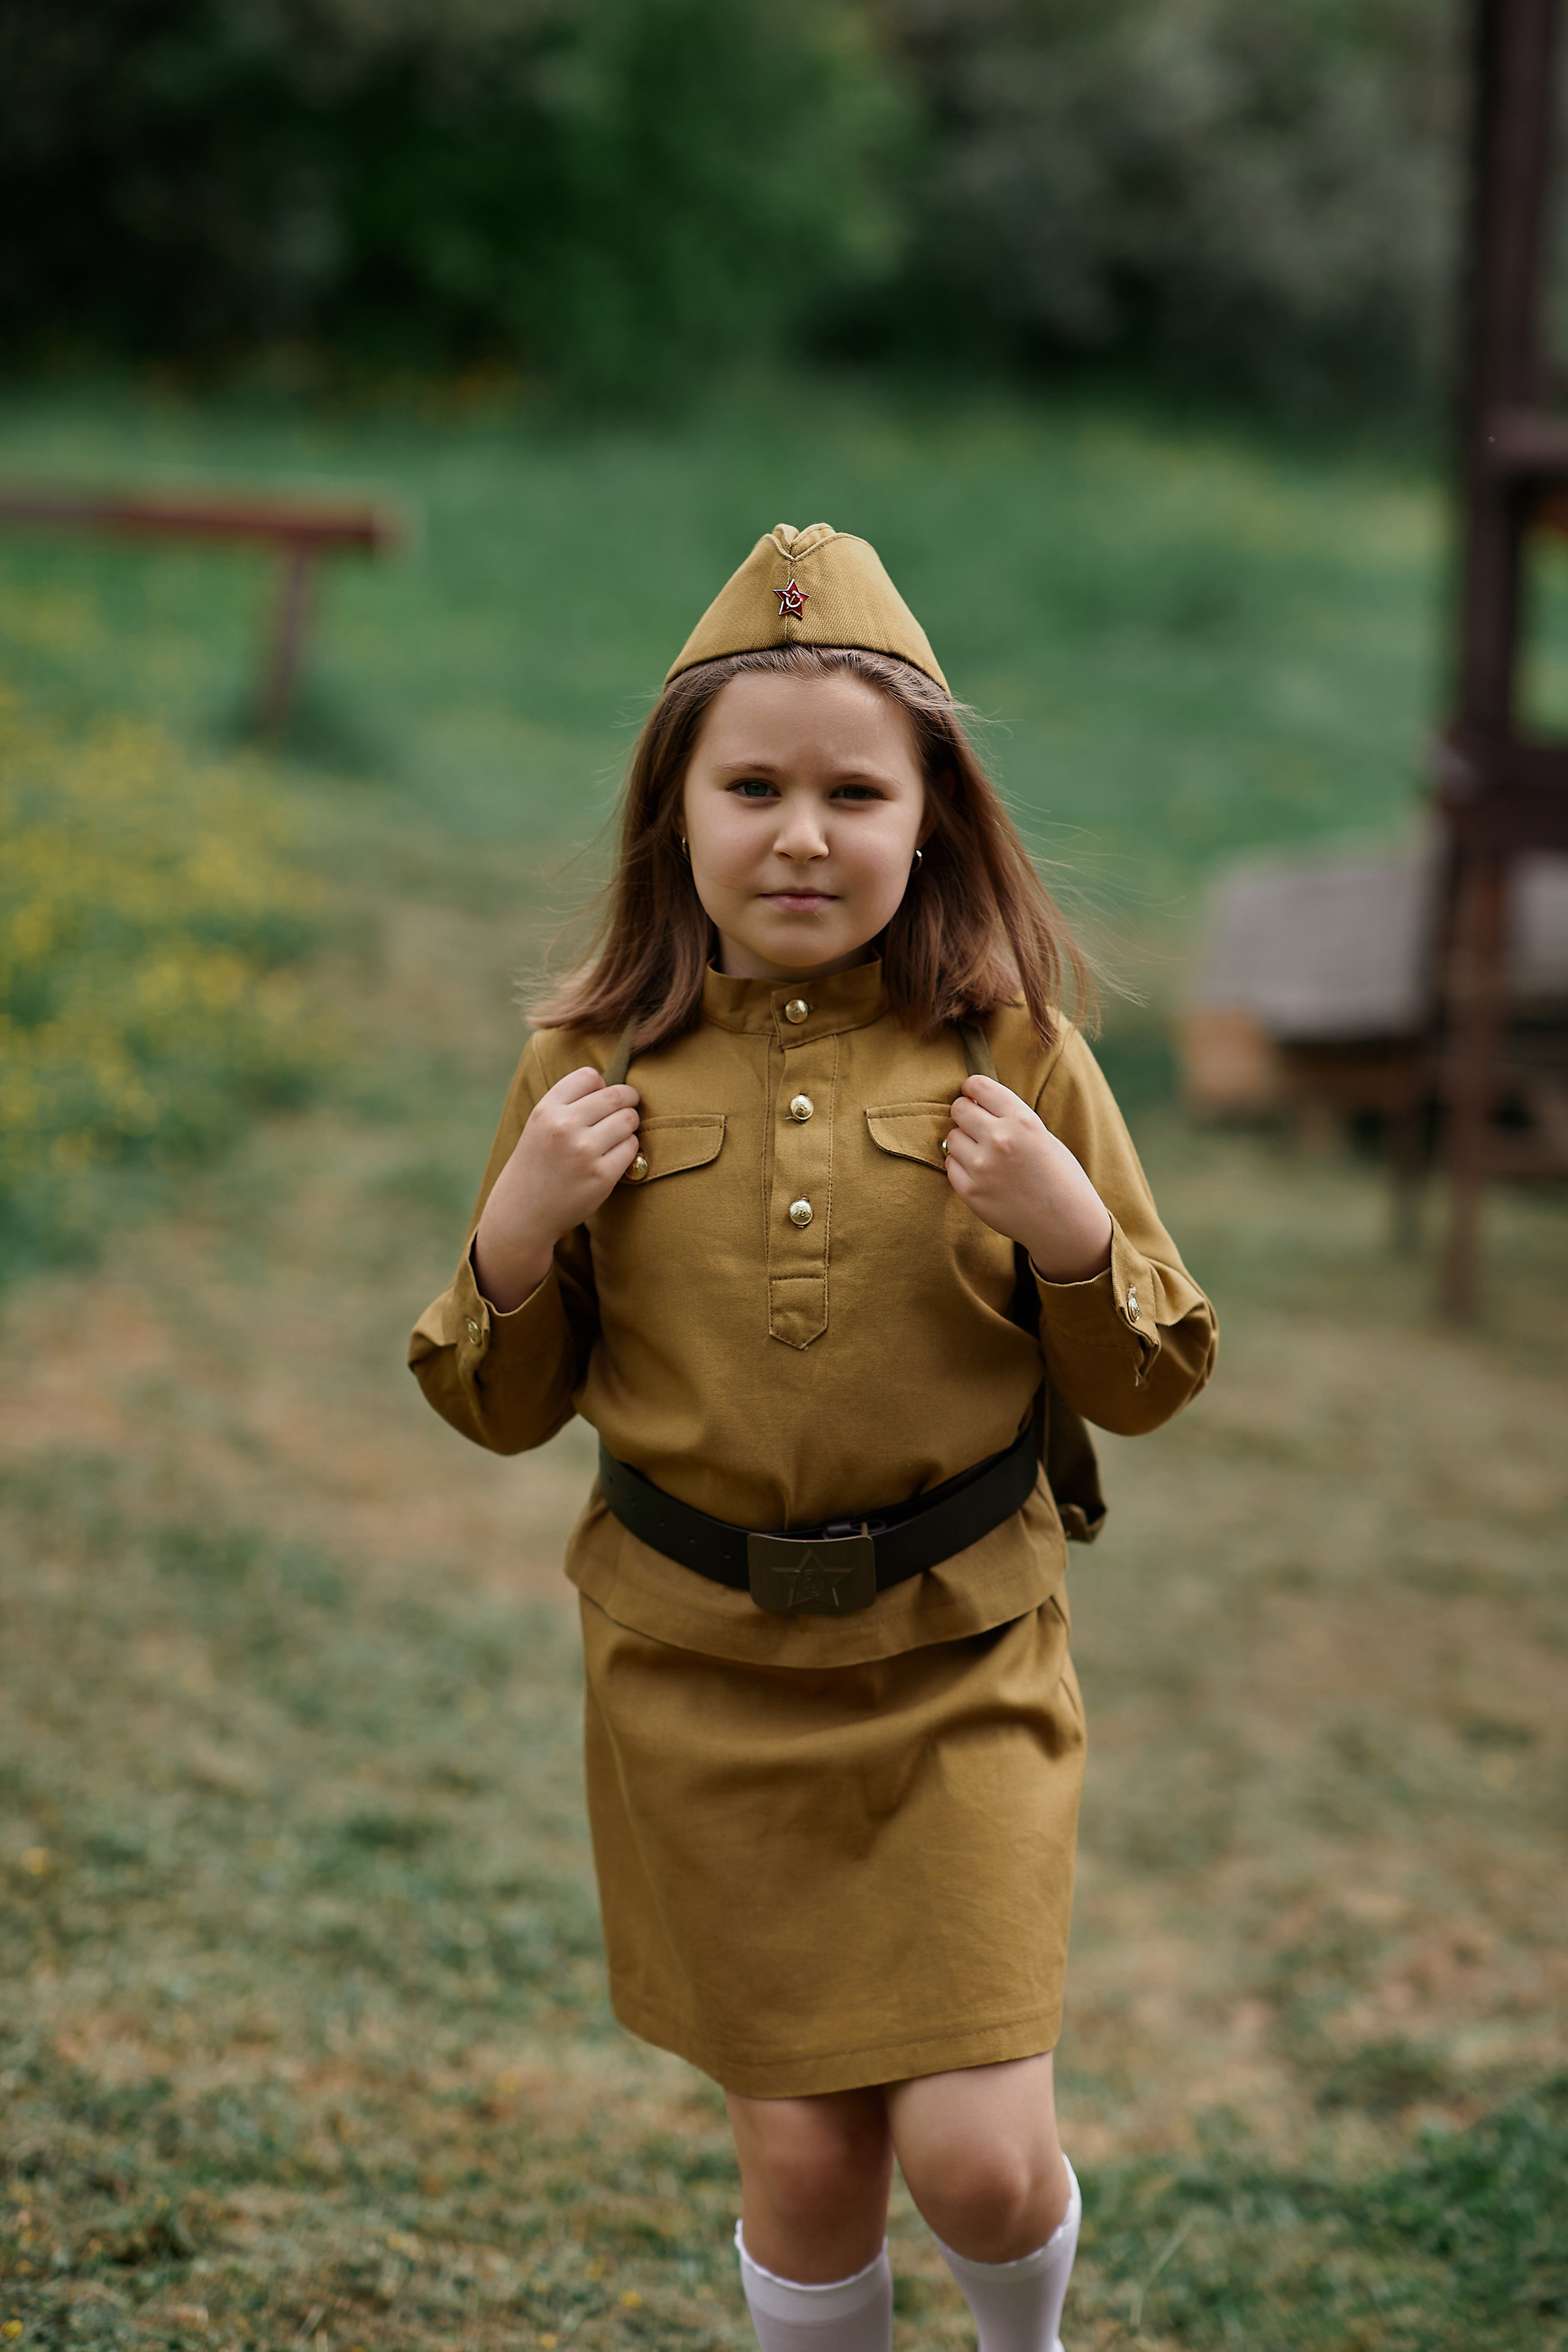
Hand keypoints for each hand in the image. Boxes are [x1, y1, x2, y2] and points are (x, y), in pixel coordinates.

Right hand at [473, 1068, 639, 1310]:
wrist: (523, 1213)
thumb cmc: (538, 1164)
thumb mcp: (540, 1125)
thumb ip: (569, 1103)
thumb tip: (616, 1087)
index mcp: (547, 1110)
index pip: (589, 1076)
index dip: (601, 1086)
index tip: (601, 1099)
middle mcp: (564, 1126)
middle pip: (617, 1095)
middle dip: (627, 1101)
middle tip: (626, 1111)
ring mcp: (584, 1151)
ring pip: (629, 1120)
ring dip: (629, 1126)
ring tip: (616, 1137)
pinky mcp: (602, 1176)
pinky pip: (632, 1148)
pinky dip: (628, 1151)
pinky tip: (613, 1158)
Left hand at [945, 1074, 1112, 1282]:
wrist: (1066, 1224)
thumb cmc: (1058, 1176)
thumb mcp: (1042, 1135)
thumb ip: (1010, 1118)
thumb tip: (973, 1101)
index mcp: (1022, 1120)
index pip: (979, 1086)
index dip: (972, 1088)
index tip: (972, 1094)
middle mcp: (1000, 1140)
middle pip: (959, 1109)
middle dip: (966, 1114)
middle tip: (977, 1125)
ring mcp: (982, 1167)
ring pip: (951, 1138)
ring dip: (963, 1142)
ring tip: (985, 1154)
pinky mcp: (970, 1191)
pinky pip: (950, 1165)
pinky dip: (961, 1166)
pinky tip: (981, 1173)